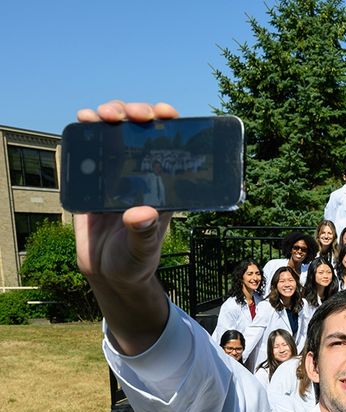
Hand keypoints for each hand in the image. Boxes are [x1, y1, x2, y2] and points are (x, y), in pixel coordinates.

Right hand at [73, 100, 178, 355]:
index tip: (166, 114)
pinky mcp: (92, 179)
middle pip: (142, 132)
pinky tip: (82, 122)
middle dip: (137, 114)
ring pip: (115, 133)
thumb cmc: (135, 261)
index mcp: (163, 185)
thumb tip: (141, 212)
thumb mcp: (142, 249)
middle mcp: (142, 173)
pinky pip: (89, 149)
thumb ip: (144, 233)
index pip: (172, 147)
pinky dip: (85, 131)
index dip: (171, 125)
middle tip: (131, 115)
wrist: (108, 273)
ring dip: (110, 116)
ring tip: (102, 115)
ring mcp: (116, 173)